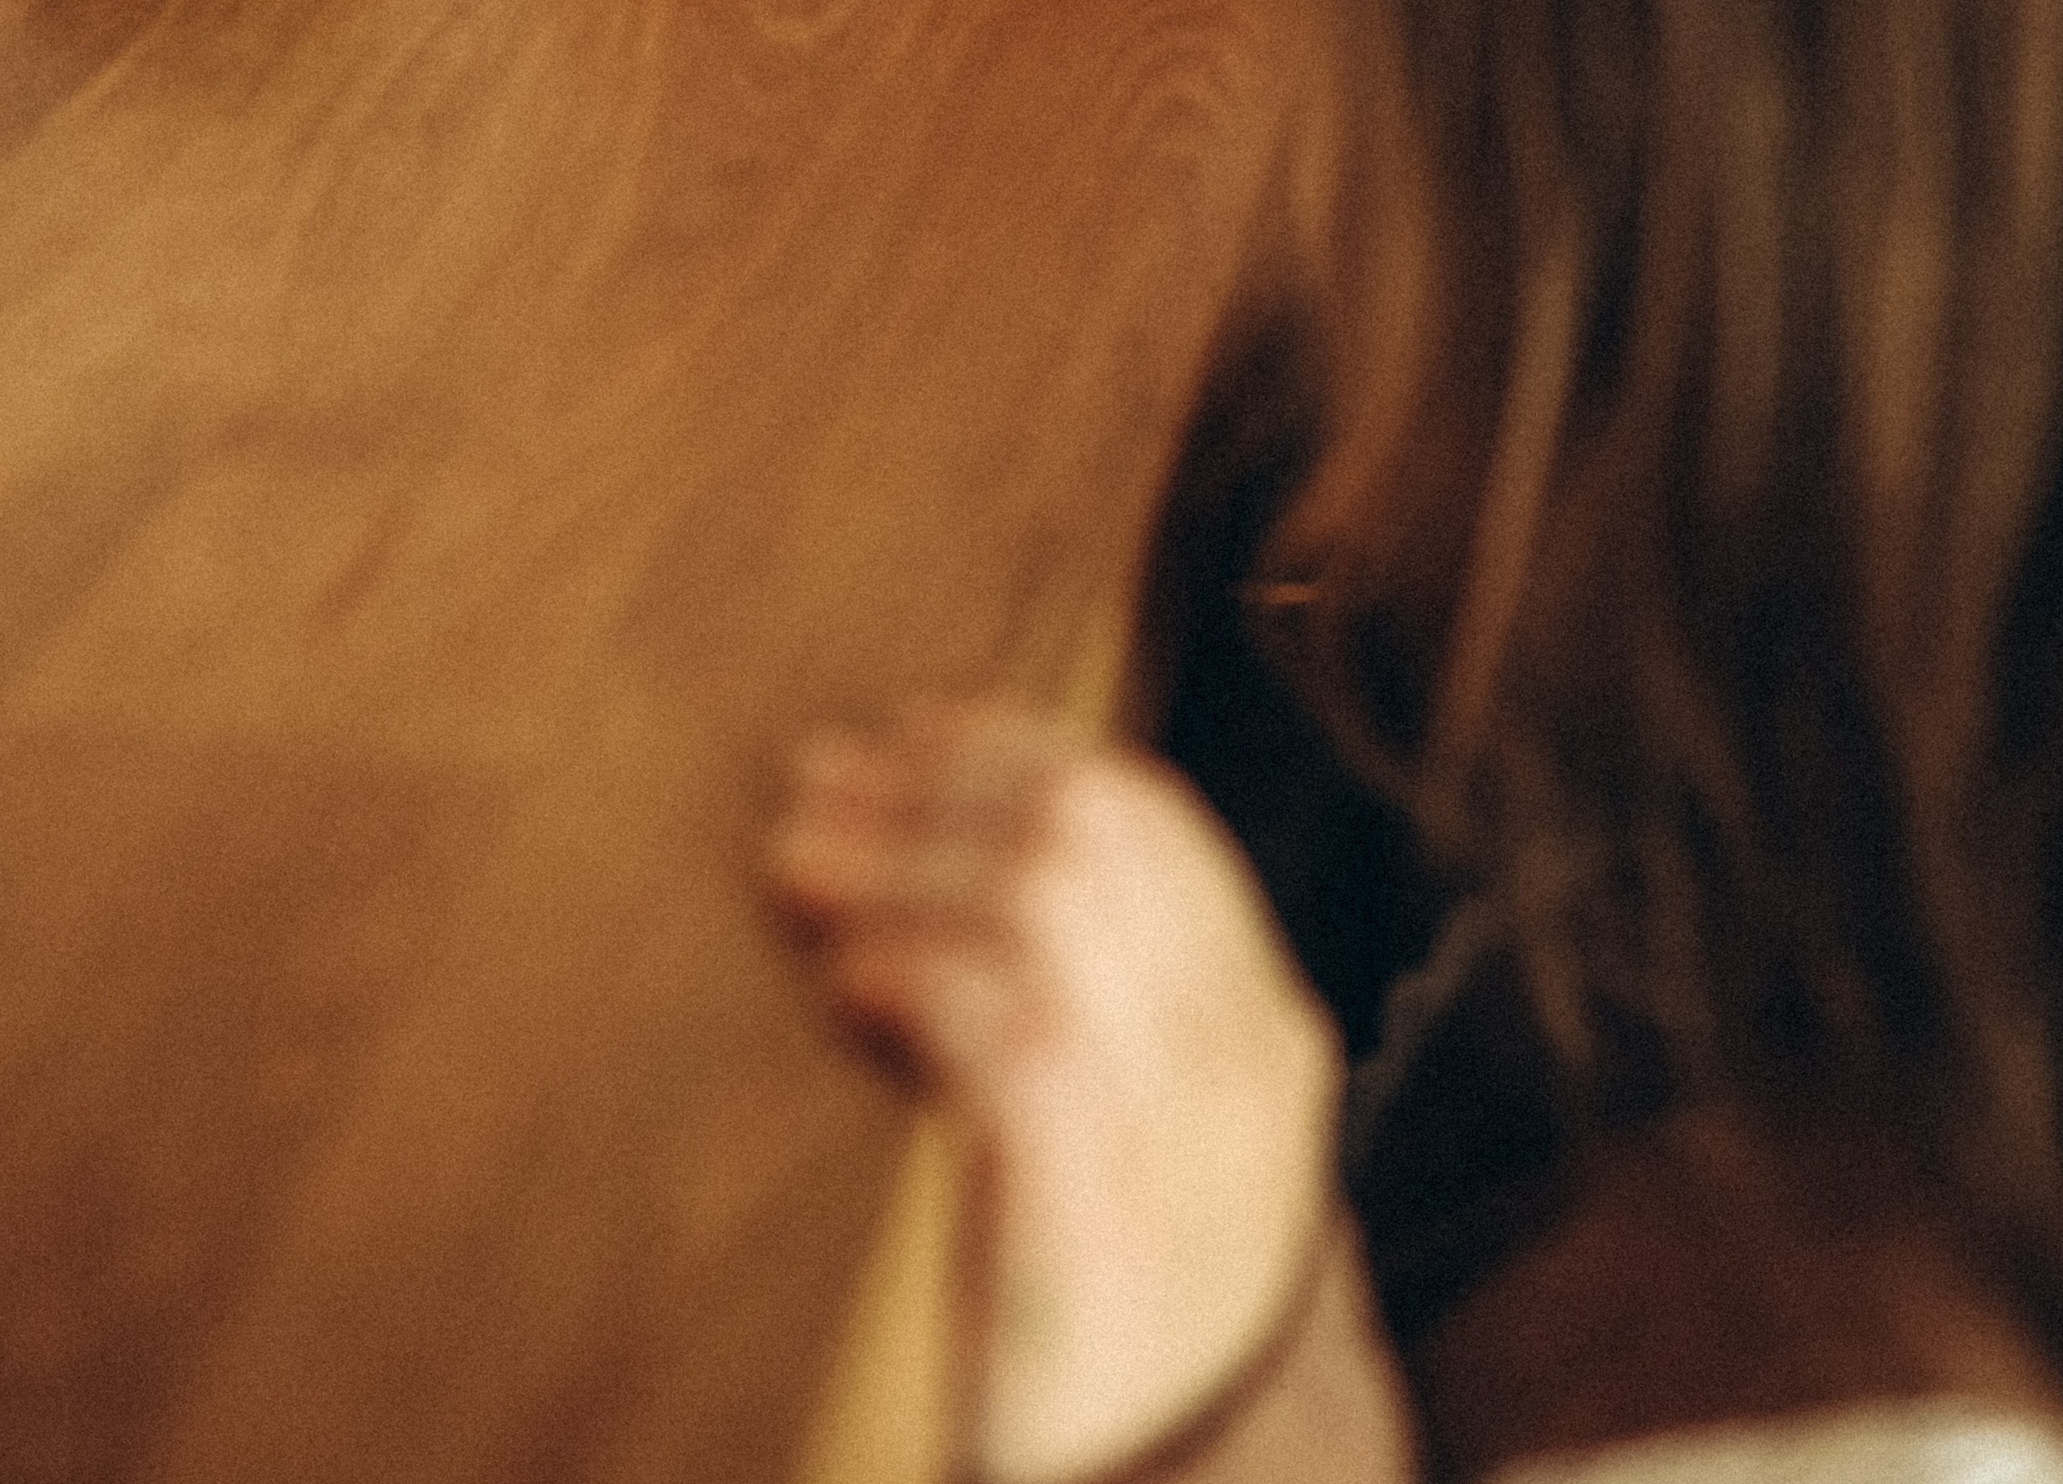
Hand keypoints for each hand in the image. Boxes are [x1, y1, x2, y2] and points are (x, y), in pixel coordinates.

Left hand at [770, 702, 1347, 1483]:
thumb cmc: (1114, 1332)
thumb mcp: (1125, 1145)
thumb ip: (1073, 1012)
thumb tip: (910, 843)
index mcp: (1262, 1037)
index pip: (1157, 821)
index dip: (1022, 750)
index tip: (910, 732)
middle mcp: (1241, 1068)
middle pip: (1099, 831)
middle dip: (946, 780)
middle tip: (818, 782)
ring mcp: (1183, 1140)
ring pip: (1048, 898)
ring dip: (903, 857)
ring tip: (799, 870)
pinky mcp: (1097, 1213)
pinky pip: (1011, 1027)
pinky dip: (915, 971)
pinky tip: (846, 989)